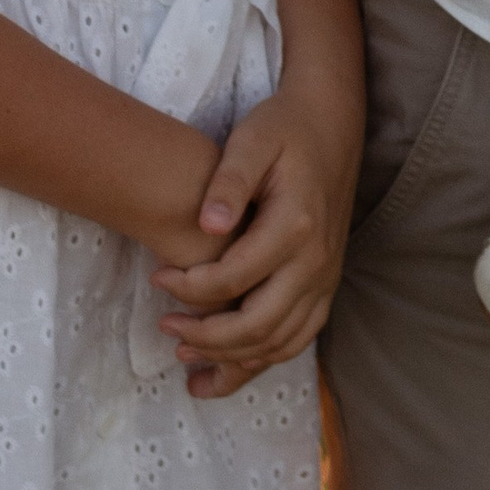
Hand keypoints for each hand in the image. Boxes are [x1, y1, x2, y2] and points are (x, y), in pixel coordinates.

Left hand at [152, 82, 359, 399]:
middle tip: (166, 328)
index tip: (157, 276)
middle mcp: (316, 261)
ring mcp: (325, 278)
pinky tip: (229, 364)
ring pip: (280, 343)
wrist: (332, 125)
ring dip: (232, 360)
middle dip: (206, 337)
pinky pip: (298, 339)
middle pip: (258, 325)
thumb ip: (229, 181)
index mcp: (294, 225)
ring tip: (186, 353)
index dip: (189, 287)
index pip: (234, 279)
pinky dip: (263, 360)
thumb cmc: (284, 129)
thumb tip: (207, 225)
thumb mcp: (252, 139)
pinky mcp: (326, 285)